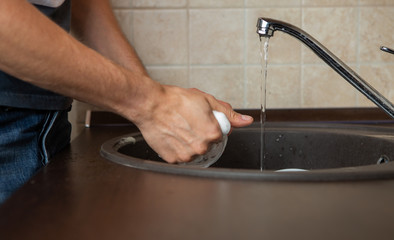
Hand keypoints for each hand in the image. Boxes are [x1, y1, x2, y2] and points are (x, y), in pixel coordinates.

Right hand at [133, 85, 252, 162]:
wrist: (150, 104)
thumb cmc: (175, 100)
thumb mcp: (207, 101)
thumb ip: (228, 114)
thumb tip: (246, 121)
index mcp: (212, 133)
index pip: (219, 135)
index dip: (210, 125)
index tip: (200, 119)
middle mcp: (201, 147)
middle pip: (207, 145)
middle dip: (200, 135)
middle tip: (188, 122)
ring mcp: (186, 155)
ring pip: (193, 151)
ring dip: (189, 143)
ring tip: (178, 128)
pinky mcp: (173, 159)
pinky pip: (180, 156)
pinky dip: (177, 147)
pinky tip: (172, 135)